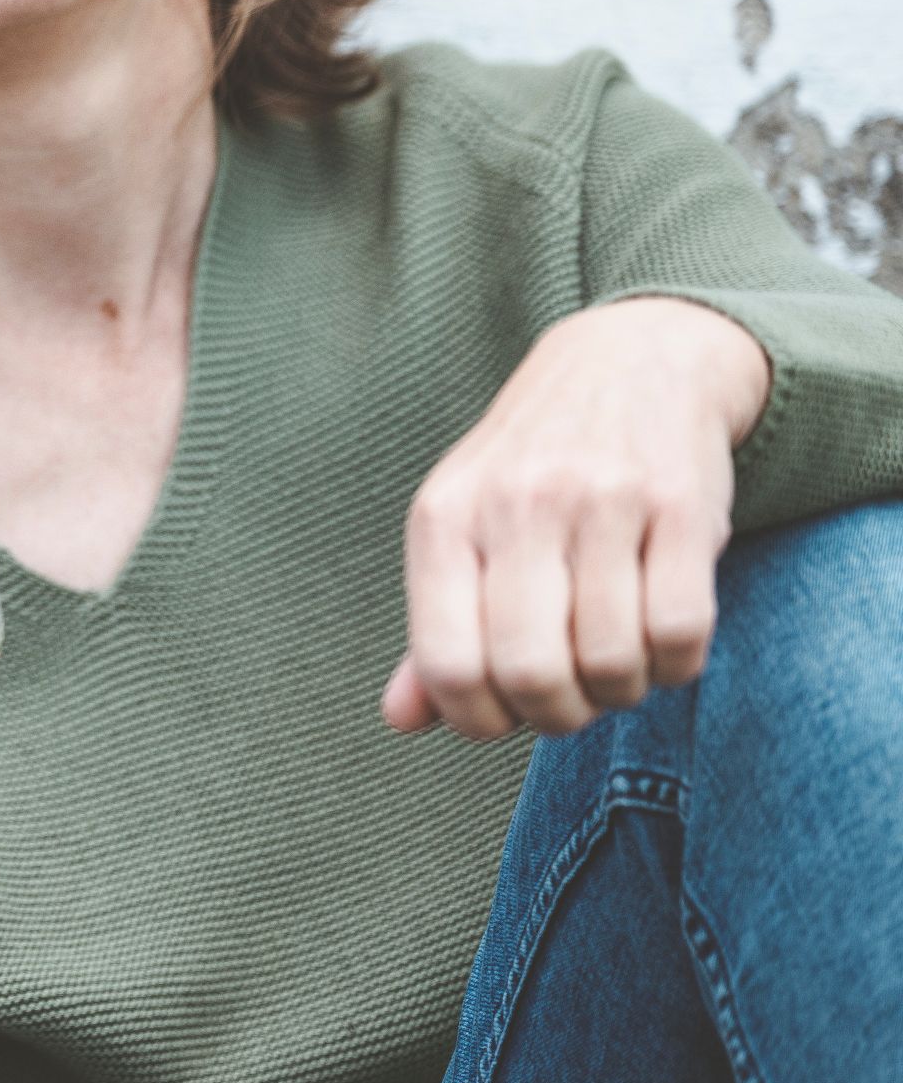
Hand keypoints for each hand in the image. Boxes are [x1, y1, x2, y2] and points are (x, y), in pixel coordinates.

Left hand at [383, 296, 770, 739]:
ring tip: (616, 669)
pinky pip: (680, 630)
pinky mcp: (680, 503)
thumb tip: (401, 719)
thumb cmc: (530, 469)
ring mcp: (600, 500)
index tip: (505, 715)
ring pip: (610, 660)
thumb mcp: (463, 527)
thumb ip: (437, 626)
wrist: (627, 363)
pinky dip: (675, 666)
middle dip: (556, 715)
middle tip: (572, 700)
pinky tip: (662, 647)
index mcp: (445, 519)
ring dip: (620, 692)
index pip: (447, 663)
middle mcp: (516, 505)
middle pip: (531, 672)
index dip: (477, 719)